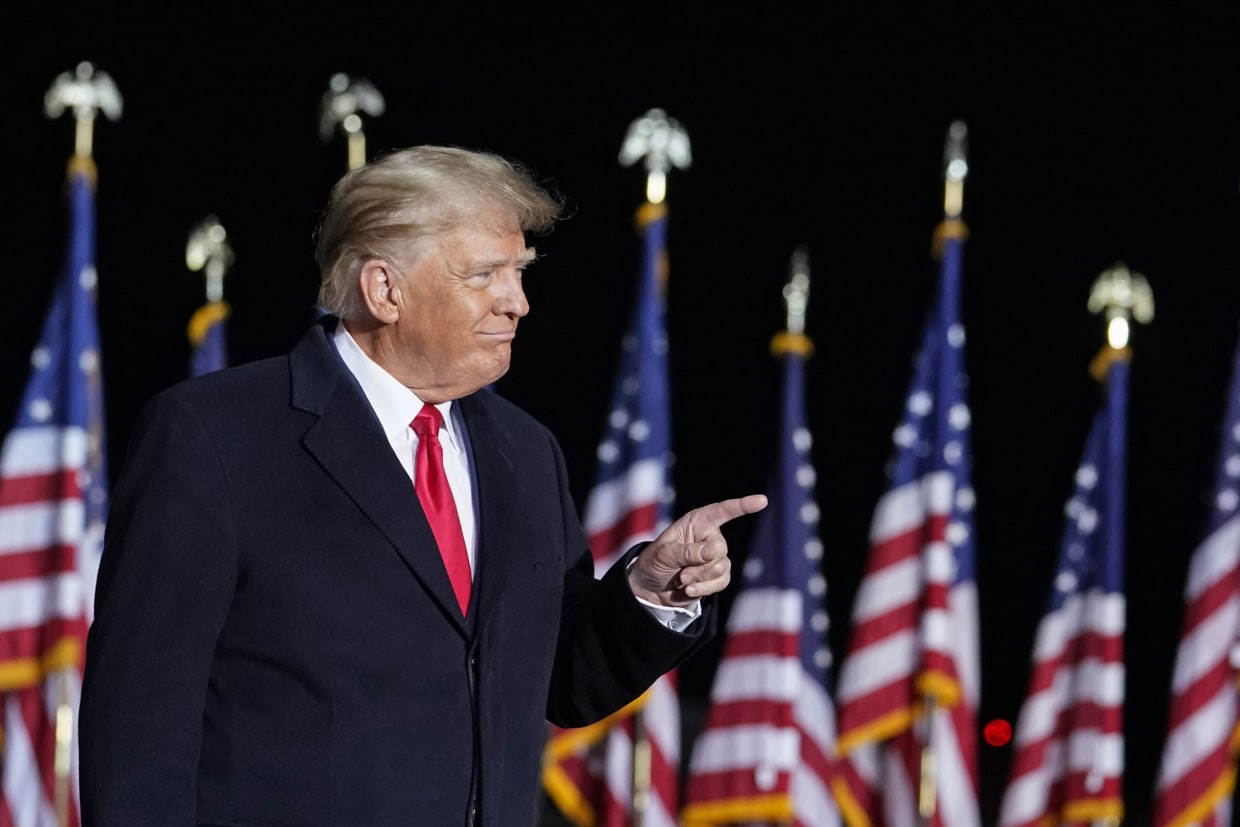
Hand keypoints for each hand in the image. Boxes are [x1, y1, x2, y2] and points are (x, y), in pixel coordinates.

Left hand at [627, 494, 767, 607]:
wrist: (652, 587)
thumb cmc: (654, 562)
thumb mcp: (664, 554)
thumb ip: (687, 552)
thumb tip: (714, 552)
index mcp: (697, 522)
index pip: (722, 511)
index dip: (742, 505)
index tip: (762, 501)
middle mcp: (710, 536)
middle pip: (720, 549)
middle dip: (700, 565)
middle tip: (680, 572)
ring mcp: (716, 557)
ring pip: (721, 567)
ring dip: (698, 578)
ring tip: (681, 580)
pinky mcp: (717, 575)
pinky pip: (722, 581)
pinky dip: (704, 588)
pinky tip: (689, 590)